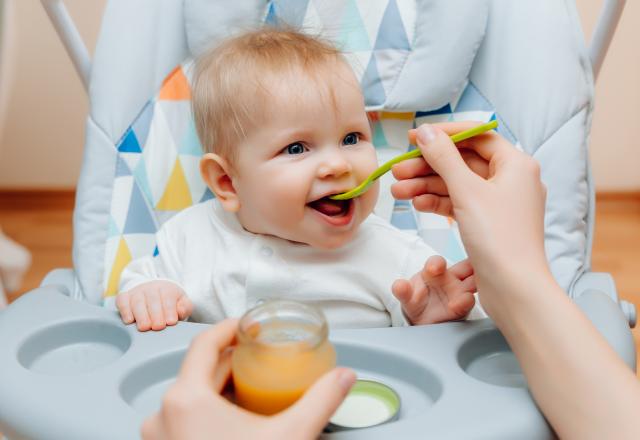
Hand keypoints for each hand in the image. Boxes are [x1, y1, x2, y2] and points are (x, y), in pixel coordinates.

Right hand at [116, 280, 192, 330]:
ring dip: (141, 315)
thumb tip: (180, 311)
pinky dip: (124, 310)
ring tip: (145, 327)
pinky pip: (122, 301)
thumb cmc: (169, 302)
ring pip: (137, 301)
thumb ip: (184, 307)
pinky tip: (129, 321)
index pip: (168, 297)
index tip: (171, 322)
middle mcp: (150, 288)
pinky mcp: (124, 297)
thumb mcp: (181, 302)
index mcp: (166, 288)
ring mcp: (136, 292)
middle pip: (152, 299)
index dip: (169, 310)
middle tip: (158, 327)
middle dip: (155, 314)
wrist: (154, 292)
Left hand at [141, 319, 355, 439]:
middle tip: (261, 359)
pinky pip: (185, 417)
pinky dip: (208, 410)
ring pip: (192, 394)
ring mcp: (159, 436)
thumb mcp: (290, 437)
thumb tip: (343, 378)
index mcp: (185, 400)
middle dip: (233, 361)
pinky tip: (234, 420)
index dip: (229, 327)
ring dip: (221, 387)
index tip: (248, 324)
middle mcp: (162, 415)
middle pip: (200, 370)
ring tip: (251, 389)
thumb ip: (320, 402)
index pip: (204, 343)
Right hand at [391, 122, 548, 317]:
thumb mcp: (466, 191)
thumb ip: (443, 157)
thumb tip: (426, 132)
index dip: (444, 134)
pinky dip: (439, 203)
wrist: (514, 288)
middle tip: (398, 170)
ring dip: (427, 186)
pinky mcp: (489, 224)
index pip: (476, 136)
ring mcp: (500, 203)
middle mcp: (512, 180)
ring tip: (398, 191)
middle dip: (428, 166)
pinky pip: (461, 204)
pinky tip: (417, 204)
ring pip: (458, 185)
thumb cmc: (498, 237)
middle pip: (463, 162)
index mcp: (516, 164)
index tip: (414, 137)